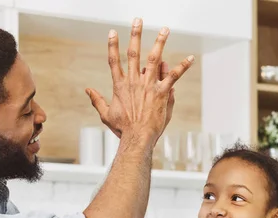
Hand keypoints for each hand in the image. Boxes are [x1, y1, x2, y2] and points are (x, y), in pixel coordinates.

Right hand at [85, 18, 193, 143]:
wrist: (137, 138)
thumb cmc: (122, 128)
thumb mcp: (105, 114)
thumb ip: (97, 100)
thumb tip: (87, 90)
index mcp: (119, 85)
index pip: (114, 61)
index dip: (112, 45)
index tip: (112, 32)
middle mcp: (134, 81)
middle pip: (134, 53)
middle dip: (136, 34)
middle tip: (138, 20)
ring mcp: (148, 85)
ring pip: (155, 59)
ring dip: (160, 42)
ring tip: (165, 29)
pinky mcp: (162, 92)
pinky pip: (173, 76)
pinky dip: (182, 67)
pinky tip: (190, 58)